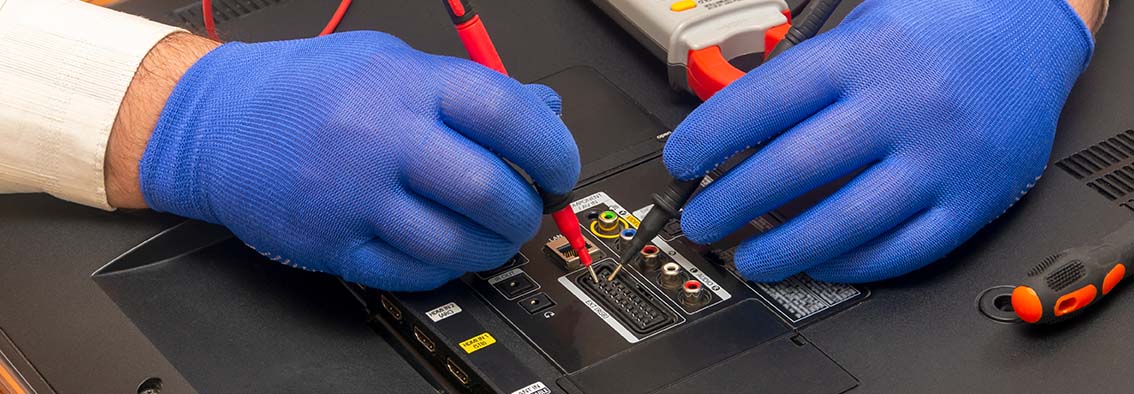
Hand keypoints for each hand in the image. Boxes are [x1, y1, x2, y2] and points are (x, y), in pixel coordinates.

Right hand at [116, 31, 578, 290]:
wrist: (212, 122)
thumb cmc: (301, 87)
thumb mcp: (388, 60)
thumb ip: (466, 87)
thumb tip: (541, 110)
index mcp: (404, 86)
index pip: (506, 114)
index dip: (552, 147)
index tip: (558, 167)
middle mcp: (381, 139)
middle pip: (487, 190)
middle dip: (526, 211)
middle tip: (528, 209)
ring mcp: (354, 197)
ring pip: (454, 244)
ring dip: (491, 248)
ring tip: (491, 234)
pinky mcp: (332, 243)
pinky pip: (410, 272)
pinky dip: (444, 268)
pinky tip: (446, 249)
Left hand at [663, 0, 1093, 281]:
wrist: (1035, 23)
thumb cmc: (941, 22)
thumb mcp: (860, 23)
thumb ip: (803, 73)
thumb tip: (735, 129)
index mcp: (864, 54)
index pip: (763, 103)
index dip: (709, 139)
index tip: (682, 162)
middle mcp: (901, 106)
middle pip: (791, 169)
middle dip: (729, 204)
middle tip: (701, 221)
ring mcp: (941, 158)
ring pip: (843, 223)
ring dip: (781, 249)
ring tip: (747, 258)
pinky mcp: (974, 199)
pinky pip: (903, 249)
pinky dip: (850, 264)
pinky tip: (818, 262)